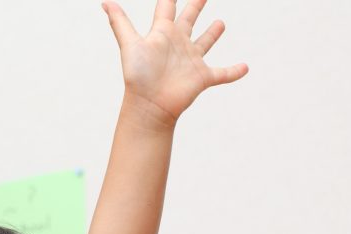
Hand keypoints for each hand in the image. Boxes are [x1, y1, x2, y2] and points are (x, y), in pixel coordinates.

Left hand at [103, 0, 247, 123]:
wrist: (149, 106)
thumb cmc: (138, 76)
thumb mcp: (130, 45)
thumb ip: (119, 22)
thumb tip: (104, 2)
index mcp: (162, 33)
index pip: (167, 6)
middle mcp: (178, 44)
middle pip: (189, 19)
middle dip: (196, 6)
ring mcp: (191, 61)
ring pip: (205, 43)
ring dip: (213, 34)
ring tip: (220, 23)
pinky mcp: (202, 77)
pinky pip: (223, 74)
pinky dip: (234, 72)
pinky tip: (245, 67)